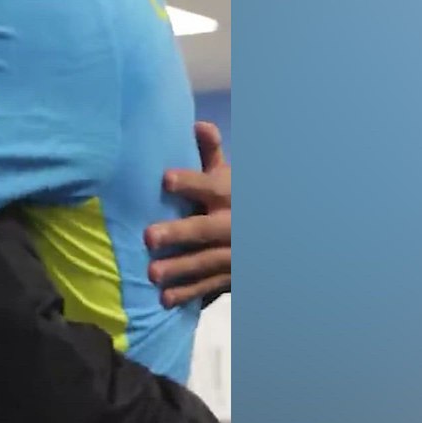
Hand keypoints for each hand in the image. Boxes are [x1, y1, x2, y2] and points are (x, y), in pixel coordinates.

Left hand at [146, 122, 230, 307]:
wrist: (274, 234)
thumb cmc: (235, 198)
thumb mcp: (228, 175)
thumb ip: (210, 153)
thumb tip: (197, 123)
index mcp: (228, 195)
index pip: (209, 186)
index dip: (189, 182)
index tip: (165, 179)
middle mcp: (232, 224)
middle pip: (205, 228)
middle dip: (178, 233)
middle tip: (147, 237)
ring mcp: (232, 253)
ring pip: (206, 262)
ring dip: (179, 269)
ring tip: (151, 274)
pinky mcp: (229, 276)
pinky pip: (208, 286)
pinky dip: (187, 294)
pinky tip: (163, 299)